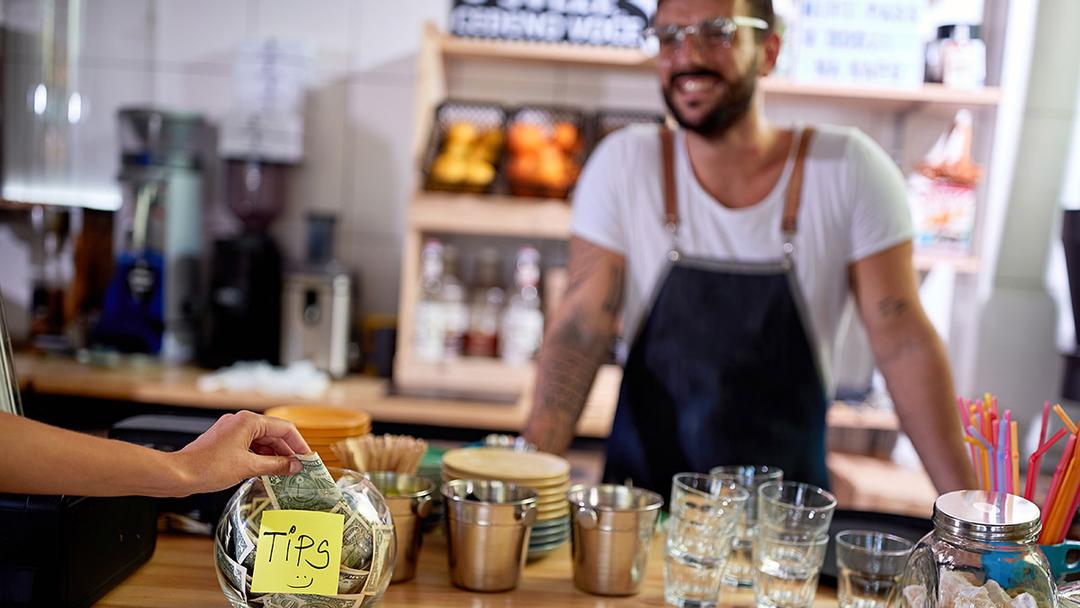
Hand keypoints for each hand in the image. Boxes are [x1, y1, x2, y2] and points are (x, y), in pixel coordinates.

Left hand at [172, 411, 310, 495]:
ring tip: (284, 473)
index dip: (299, 444)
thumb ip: (276, 466)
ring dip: (274, 456)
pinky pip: (250, 446)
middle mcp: (241, 421)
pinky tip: (266, 471)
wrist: (178, 474)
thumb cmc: (209, 468)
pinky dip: (260, 458)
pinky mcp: (225, 441)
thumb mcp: (249, 467)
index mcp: (249, 421)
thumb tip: (295, 466)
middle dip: (287, 452)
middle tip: (298, 469)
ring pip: (262, 441)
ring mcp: (232, 431)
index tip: (308, 458)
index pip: (285, 428)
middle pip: (273, 434)